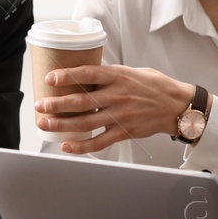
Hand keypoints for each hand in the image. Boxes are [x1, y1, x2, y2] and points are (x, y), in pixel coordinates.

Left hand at [35, 65, 190, 153]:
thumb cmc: (154, 86)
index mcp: (119, 76)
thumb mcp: (132, 72)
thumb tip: (84, 75)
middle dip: (56, 104)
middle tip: (40, 105)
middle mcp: (118, 95)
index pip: (89, 74)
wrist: (177, 105)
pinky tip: (67, 146)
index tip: (50, 78)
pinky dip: (82, 146)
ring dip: (62, 125)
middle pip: (81, 102)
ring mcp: (121, 115)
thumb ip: (109, 75)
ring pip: (86, 123)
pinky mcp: (125, 131)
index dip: (67, 76)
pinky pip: (100, 142)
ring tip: (44, 124)